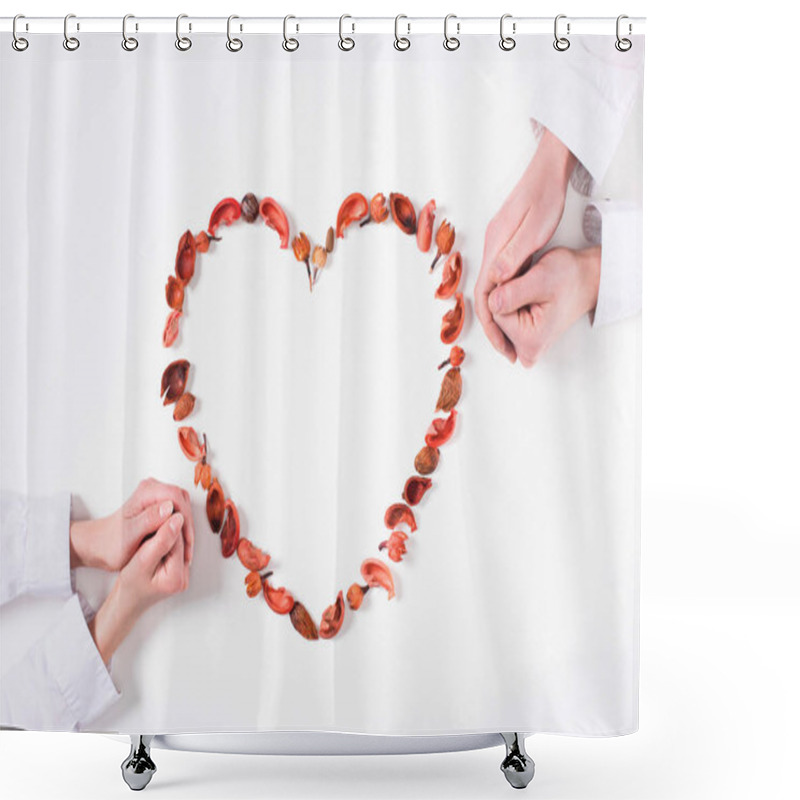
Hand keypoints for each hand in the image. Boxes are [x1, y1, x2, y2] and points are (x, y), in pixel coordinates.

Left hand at [69, 477, 194, 571]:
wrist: (100, 546)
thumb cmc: (111, 544)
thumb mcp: (129, 536)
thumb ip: (148, 521)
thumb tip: (169, 508)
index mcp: (144, 493)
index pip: (176, 497)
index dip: (185, 519)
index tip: (185, 539)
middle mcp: (151, 490)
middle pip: (183, 500)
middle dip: (187, 524)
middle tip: (186, 547)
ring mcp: (156, 496)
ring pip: (183, 506)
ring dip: (186, 527)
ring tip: (184, 548)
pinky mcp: (159, 504)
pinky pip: (179, 511)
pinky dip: (181, 527)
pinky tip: (179, 542)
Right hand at [88, 510, 190, 665]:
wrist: (125, 603)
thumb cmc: (128, 587)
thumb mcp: (140, 563)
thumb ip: (160, 542)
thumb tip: (177, 520)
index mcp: (177, 578)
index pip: (178, 541)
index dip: (168, 523)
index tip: (157, 511)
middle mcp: (184, 577)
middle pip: (181, 542)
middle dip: (170, 526)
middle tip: (157, 513)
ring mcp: (183, 574)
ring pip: (179, 543)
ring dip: (168, 531)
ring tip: (156, 521)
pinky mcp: (178, 570)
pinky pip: (175, 549)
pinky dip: (167, 539)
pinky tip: (157, 533)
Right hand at [475, 128, 575, 360]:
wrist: (548, 169)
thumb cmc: (545, 196)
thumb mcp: (534, 228)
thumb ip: (514, 254)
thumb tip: (496, 279)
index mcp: (495, 244)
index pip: (484, 292)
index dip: (491, 323)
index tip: (501, 344)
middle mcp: (491, 244)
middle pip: (484, 293)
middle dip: (493, 326)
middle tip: (507, 350)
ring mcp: (497, 242)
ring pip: (491, 286)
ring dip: (499, 314)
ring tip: (511, 337)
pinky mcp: (506, 240)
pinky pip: (499, 276)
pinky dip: (504, 297)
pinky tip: (515, 308)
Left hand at [488, 246, 600, 366]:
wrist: (586, 279)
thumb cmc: (570, 277)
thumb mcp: (542, 278)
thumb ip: (513, 293)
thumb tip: (490, 303)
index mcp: (530, 341)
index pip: (494, 309)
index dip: (506, 288)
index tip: (526, 280)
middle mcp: (526, 351)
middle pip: (494, 316)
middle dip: (506, 294)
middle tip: (531, 283)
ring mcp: (524, 348)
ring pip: (498, 315)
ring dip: (508, 297)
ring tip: (532, 288)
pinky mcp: (522, 340)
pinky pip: (504, 318)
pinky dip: (512, 303)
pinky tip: (529, 296)